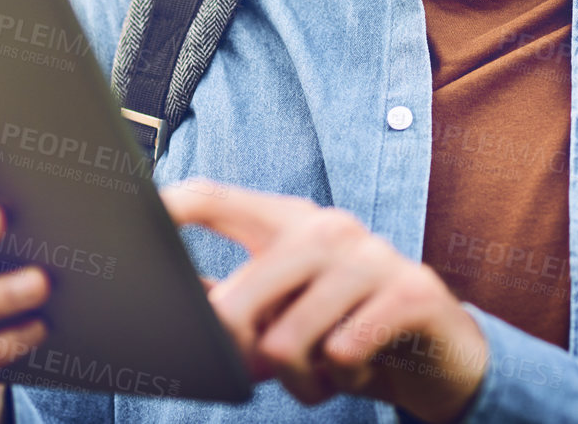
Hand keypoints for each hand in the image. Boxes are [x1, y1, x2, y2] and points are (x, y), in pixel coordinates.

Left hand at [162, 179, 486, 423]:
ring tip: (328, 371)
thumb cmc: (344, 328)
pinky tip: (363, 369)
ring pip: (289, 340)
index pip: (217, 199)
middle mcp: (328, 228)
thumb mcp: (284, 310)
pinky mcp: (412, 293)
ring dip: (302, 378)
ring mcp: (372, 256)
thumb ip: (230, 298)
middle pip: (240, 296)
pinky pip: (345, 352)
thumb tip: (162, 296)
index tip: (136, 215)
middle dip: (238, 352)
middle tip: (259, 370)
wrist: (441, 354)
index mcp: (288, 222)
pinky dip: (345, 379)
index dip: (173, 205)